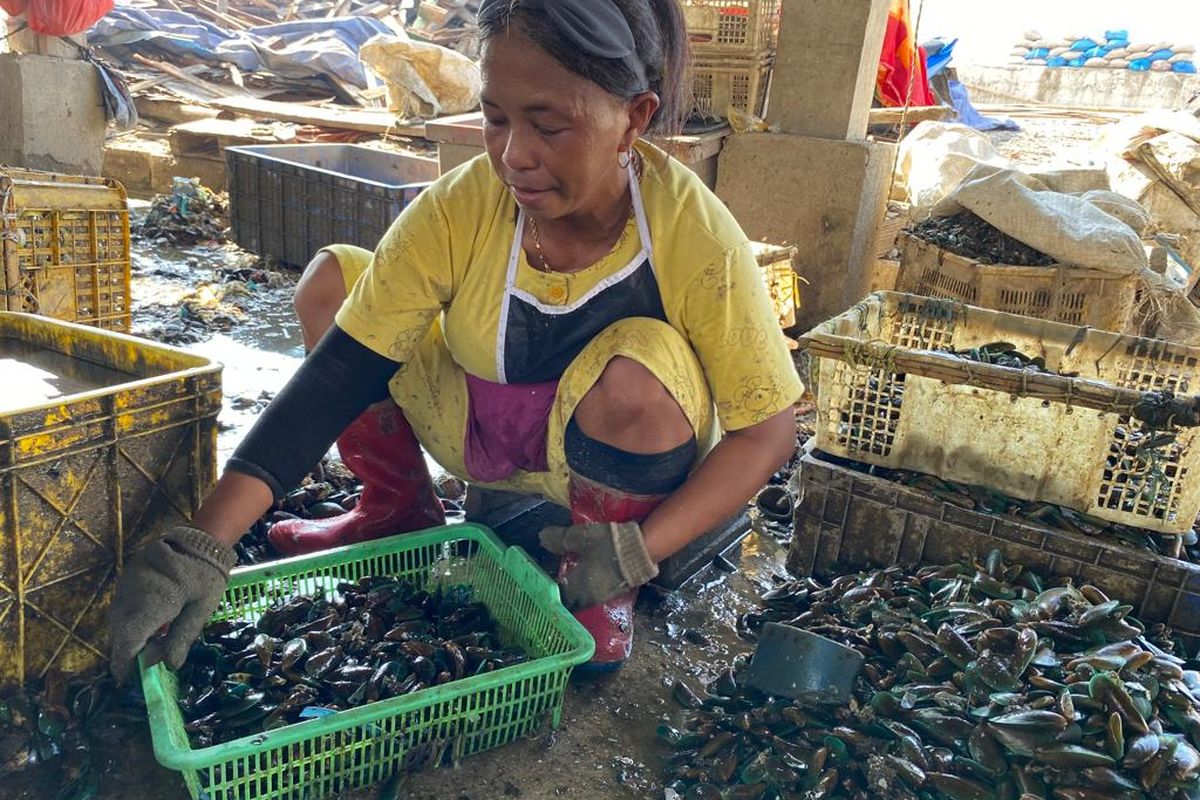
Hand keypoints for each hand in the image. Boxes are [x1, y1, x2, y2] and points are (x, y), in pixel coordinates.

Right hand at [107, 526, 235, 682]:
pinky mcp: (125, 576)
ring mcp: (126, 582)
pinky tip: (144, 623)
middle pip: (118, 630)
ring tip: (145, 644)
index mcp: (155, 601)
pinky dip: (127, 619)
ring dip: (126, 634)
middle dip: (126, 650)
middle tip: (140, 663)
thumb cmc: (206, 577)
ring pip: (115, 618)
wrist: (200, 540)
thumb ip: (182, 638)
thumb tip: (167, 666)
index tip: (126, 679)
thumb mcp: (201, 610)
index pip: (129, 638)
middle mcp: (133, 592)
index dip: (124, 661)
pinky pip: (119, 604)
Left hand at [538, 522, 657, 609]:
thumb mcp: (580, 538)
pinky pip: (596, 592)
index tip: (542, 584)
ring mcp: (604, 596)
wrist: (642, 551)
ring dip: (577, 590)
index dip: (548, 591)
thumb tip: (541, 538)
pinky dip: (590, 586)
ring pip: (584, 597)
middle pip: (571, 600)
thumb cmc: (607, 545)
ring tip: (572, 577)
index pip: (557, 596)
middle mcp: (588, 597)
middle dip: (563, 593)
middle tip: (556, 582)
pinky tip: (590, 575)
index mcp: (576, 587)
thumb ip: (560, 540)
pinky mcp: (617, 591)